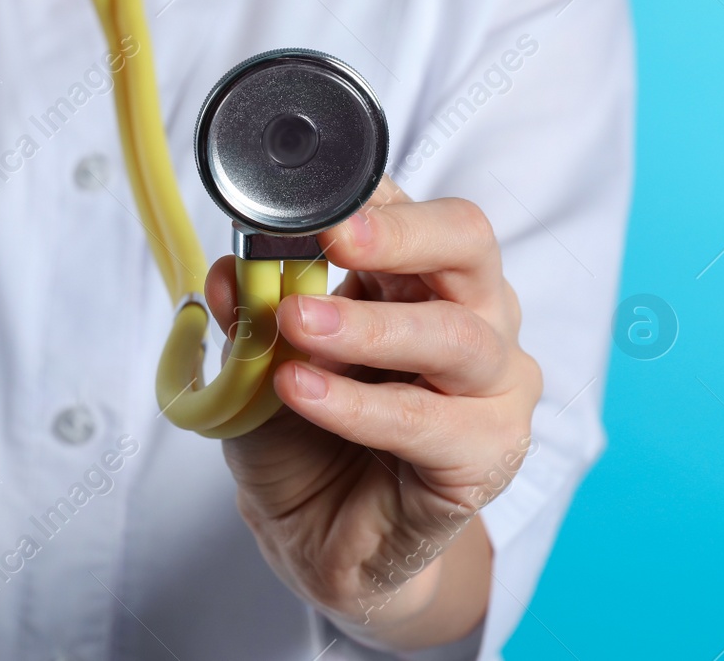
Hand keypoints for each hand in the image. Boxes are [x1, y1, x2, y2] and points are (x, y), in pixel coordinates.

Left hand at [208, 177, 541, 647]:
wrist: (316, 534)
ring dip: (370, 326)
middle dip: (400, 233)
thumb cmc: (303, 431)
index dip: (365, 190)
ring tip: (298, 323)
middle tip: (335, 234)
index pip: (407, 206)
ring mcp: (493, 383)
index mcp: (417, 273)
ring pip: (456, 335)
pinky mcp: (488, 453)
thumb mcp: (258, 359)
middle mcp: (473, 313)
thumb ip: (251, 314)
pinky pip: (427, 421)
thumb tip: (230, 272)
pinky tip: (303, 392)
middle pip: (467, 243)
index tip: (306, 190)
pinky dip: (358, 404)